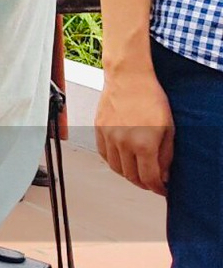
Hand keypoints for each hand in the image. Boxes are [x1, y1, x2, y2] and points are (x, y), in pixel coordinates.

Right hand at [97, 65, 174, 194]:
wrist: (128, 77)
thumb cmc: (151, 98)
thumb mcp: (168, 128)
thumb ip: (166, 155)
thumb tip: (163, 173)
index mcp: (143, 145)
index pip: (149, 178)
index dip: (158, 188)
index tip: (162, 189)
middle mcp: (123, 143)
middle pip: (131, 176)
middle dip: (144, 183)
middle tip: (152, 181)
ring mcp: (108, 136)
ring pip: (116, 168)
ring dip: (128, 174)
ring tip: (137, 171)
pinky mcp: (98, 128)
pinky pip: (103, 154)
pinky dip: (113, 161)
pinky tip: (122, 159)